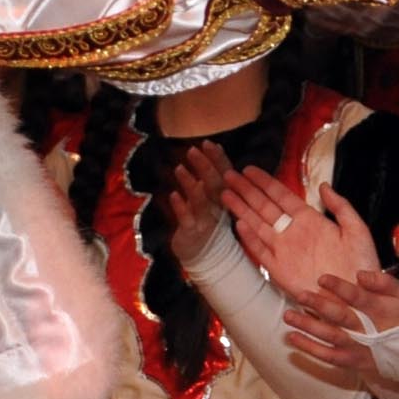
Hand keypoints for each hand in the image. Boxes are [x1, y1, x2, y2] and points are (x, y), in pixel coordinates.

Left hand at [163, 140, 233, 263]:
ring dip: (190, 184)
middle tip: (193, 150)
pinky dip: (180, 206)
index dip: (218, 159)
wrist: (204, 255)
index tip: (209, 143)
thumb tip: (214, 148)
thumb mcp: (212, 196)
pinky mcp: (192, 232)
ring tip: (179, 168)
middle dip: (205, 167)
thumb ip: (213, 174)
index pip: (225, 175)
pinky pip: (187, 219)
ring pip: (201, 202)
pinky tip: (173, 195)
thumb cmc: (207, 219)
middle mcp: (218, 207)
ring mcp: (206, 220)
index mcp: (225, 197)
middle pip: (215, 186)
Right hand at [224, 166, 380, 303]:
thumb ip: (341, 207)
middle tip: (228, 175)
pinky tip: (239, 225)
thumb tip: (323, 185)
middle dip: (246, 190)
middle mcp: (293, 233)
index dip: (265, 182)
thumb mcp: (357, 230)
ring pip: (257, 225)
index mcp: (310, 220)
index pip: (282, 196)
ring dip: (241, 209)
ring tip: (225, 193)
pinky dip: (250, 239)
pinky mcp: (280, 271)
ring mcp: (284, 251)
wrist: (358, 298)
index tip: (249, 169)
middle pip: (264, 207)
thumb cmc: (362, 265)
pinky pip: (261, 252)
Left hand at [281, 269, 398, 379]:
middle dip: (319, 306)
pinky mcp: (352, 360)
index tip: (322, 278)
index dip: (340, 288)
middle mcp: (365, 329)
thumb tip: (360, 274)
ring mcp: (357, 346)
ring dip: (308, 326)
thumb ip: (383, 282)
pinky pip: (328, 356)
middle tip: (300, 295)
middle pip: (340, 316)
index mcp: (377, 309)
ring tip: (288, 315)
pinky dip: (310, 349)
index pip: (357, 296)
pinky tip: (292, 338)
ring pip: (330, 336)